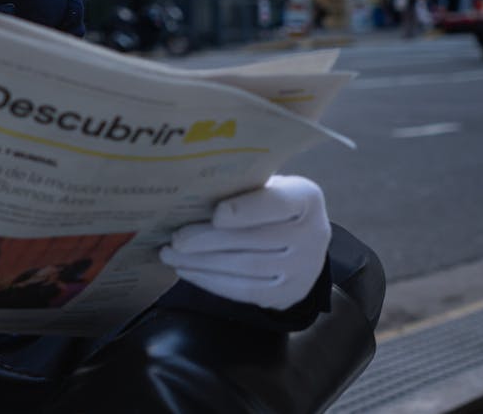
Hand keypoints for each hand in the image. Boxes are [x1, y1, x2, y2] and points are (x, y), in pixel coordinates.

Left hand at [158, 175, 329, 310]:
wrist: (305, 244)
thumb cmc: (272, 205)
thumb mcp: (268, 186)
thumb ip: (243, 188)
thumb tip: (190, 192)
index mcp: (305, 199)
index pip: (276, 204)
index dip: (245, 210)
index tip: (215, 213)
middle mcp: (312, 235)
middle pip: (253, 239)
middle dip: (208, 240)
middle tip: (174, 239)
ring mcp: (302, 270)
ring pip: (245, 267)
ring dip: (202, 263)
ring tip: (170, 255)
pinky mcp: (287, 295)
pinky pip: (244, 290)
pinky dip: (211, 281)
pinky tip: (187, 271)